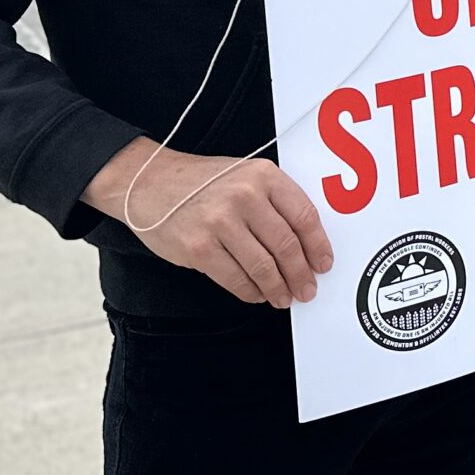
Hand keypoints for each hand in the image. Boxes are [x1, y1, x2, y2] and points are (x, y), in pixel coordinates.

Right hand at [83, 139, 334, 308]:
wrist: (150, 182)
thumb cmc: (204, 182)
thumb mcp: (246, 176)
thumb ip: (275, 201)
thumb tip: (305, 245)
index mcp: (264, 176)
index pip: (304, 215)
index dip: (319, 246)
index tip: (324, 264)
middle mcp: (244, 196)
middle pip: (286, 245)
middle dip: (301, 274)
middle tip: (307, 289)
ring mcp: (220, 222)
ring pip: (263, 266)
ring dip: (278, 288)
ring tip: (284, 298)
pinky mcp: (198, 247)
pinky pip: (235, 278)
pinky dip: (251, 292)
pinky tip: (257, 295)